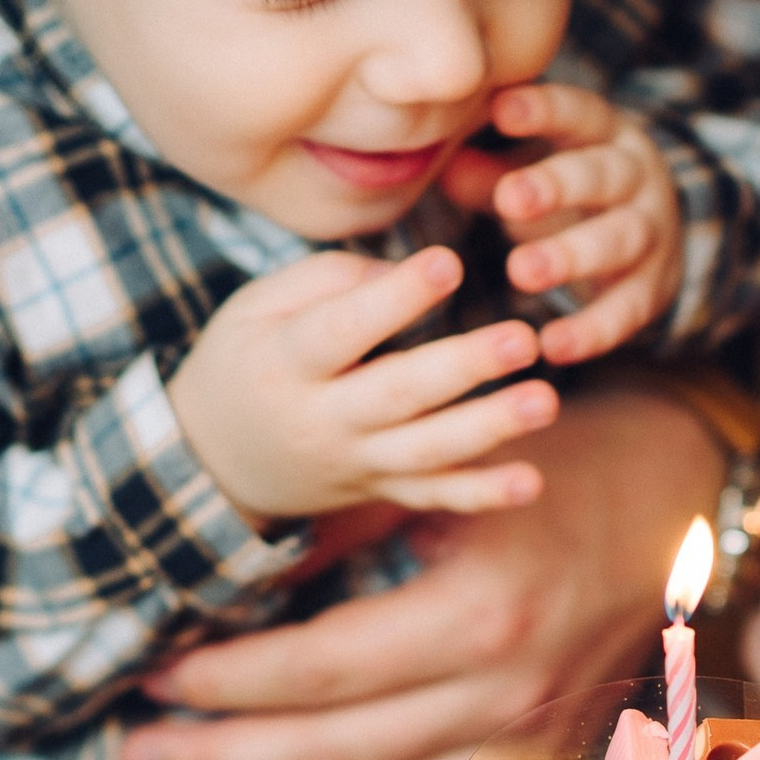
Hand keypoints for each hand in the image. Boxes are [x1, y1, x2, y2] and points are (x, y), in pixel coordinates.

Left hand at [121, 383, 724, 759]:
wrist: (675, 500)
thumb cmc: (555, 468)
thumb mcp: (445, 478)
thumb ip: (340, 526)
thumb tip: (226, 571)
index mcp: (475, 615)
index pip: (316, 675)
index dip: (222, 685)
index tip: (152, 679)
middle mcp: (507, 697)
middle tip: (138, 754)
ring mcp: (531, 748)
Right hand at [167, 246, 558, 520]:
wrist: (215, 459)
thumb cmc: (247, 360)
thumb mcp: (257, 307)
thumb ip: (329, 280)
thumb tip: (410, 273)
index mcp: (285, 362)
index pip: (343, 330)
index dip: (395, 299)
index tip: (449, 263)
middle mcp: (322, 419)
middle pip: (399, 393)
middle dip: (463, 367)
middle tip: (522, 338)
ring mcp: (356, 462)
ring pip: (427, 451)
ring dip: (489, 428)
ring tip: (544, 401)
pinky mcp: (380, 490)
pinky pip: (435, 496)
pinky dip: (483, 494)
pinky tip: (531, 481)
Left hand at [443, 84, 682, 365]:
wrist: (653, 238)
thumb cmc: (571, 193)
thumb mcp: (534, 173)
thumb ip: (488, 173)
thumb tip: (438, 164)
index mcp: (602, 133)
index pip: (576, 111)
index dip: (543, 111)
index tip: (501, 110)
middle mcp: (635, 177)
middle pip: (602, 175)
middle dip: (557, 186)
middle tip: (510, 199)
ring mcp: (651, 233)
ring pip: (619, 239)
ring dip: (570, 256)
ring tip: (521, 272)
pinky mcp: (651, 289)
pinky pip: (626, 310)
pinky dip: (591, 330)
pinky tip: (552, 345)